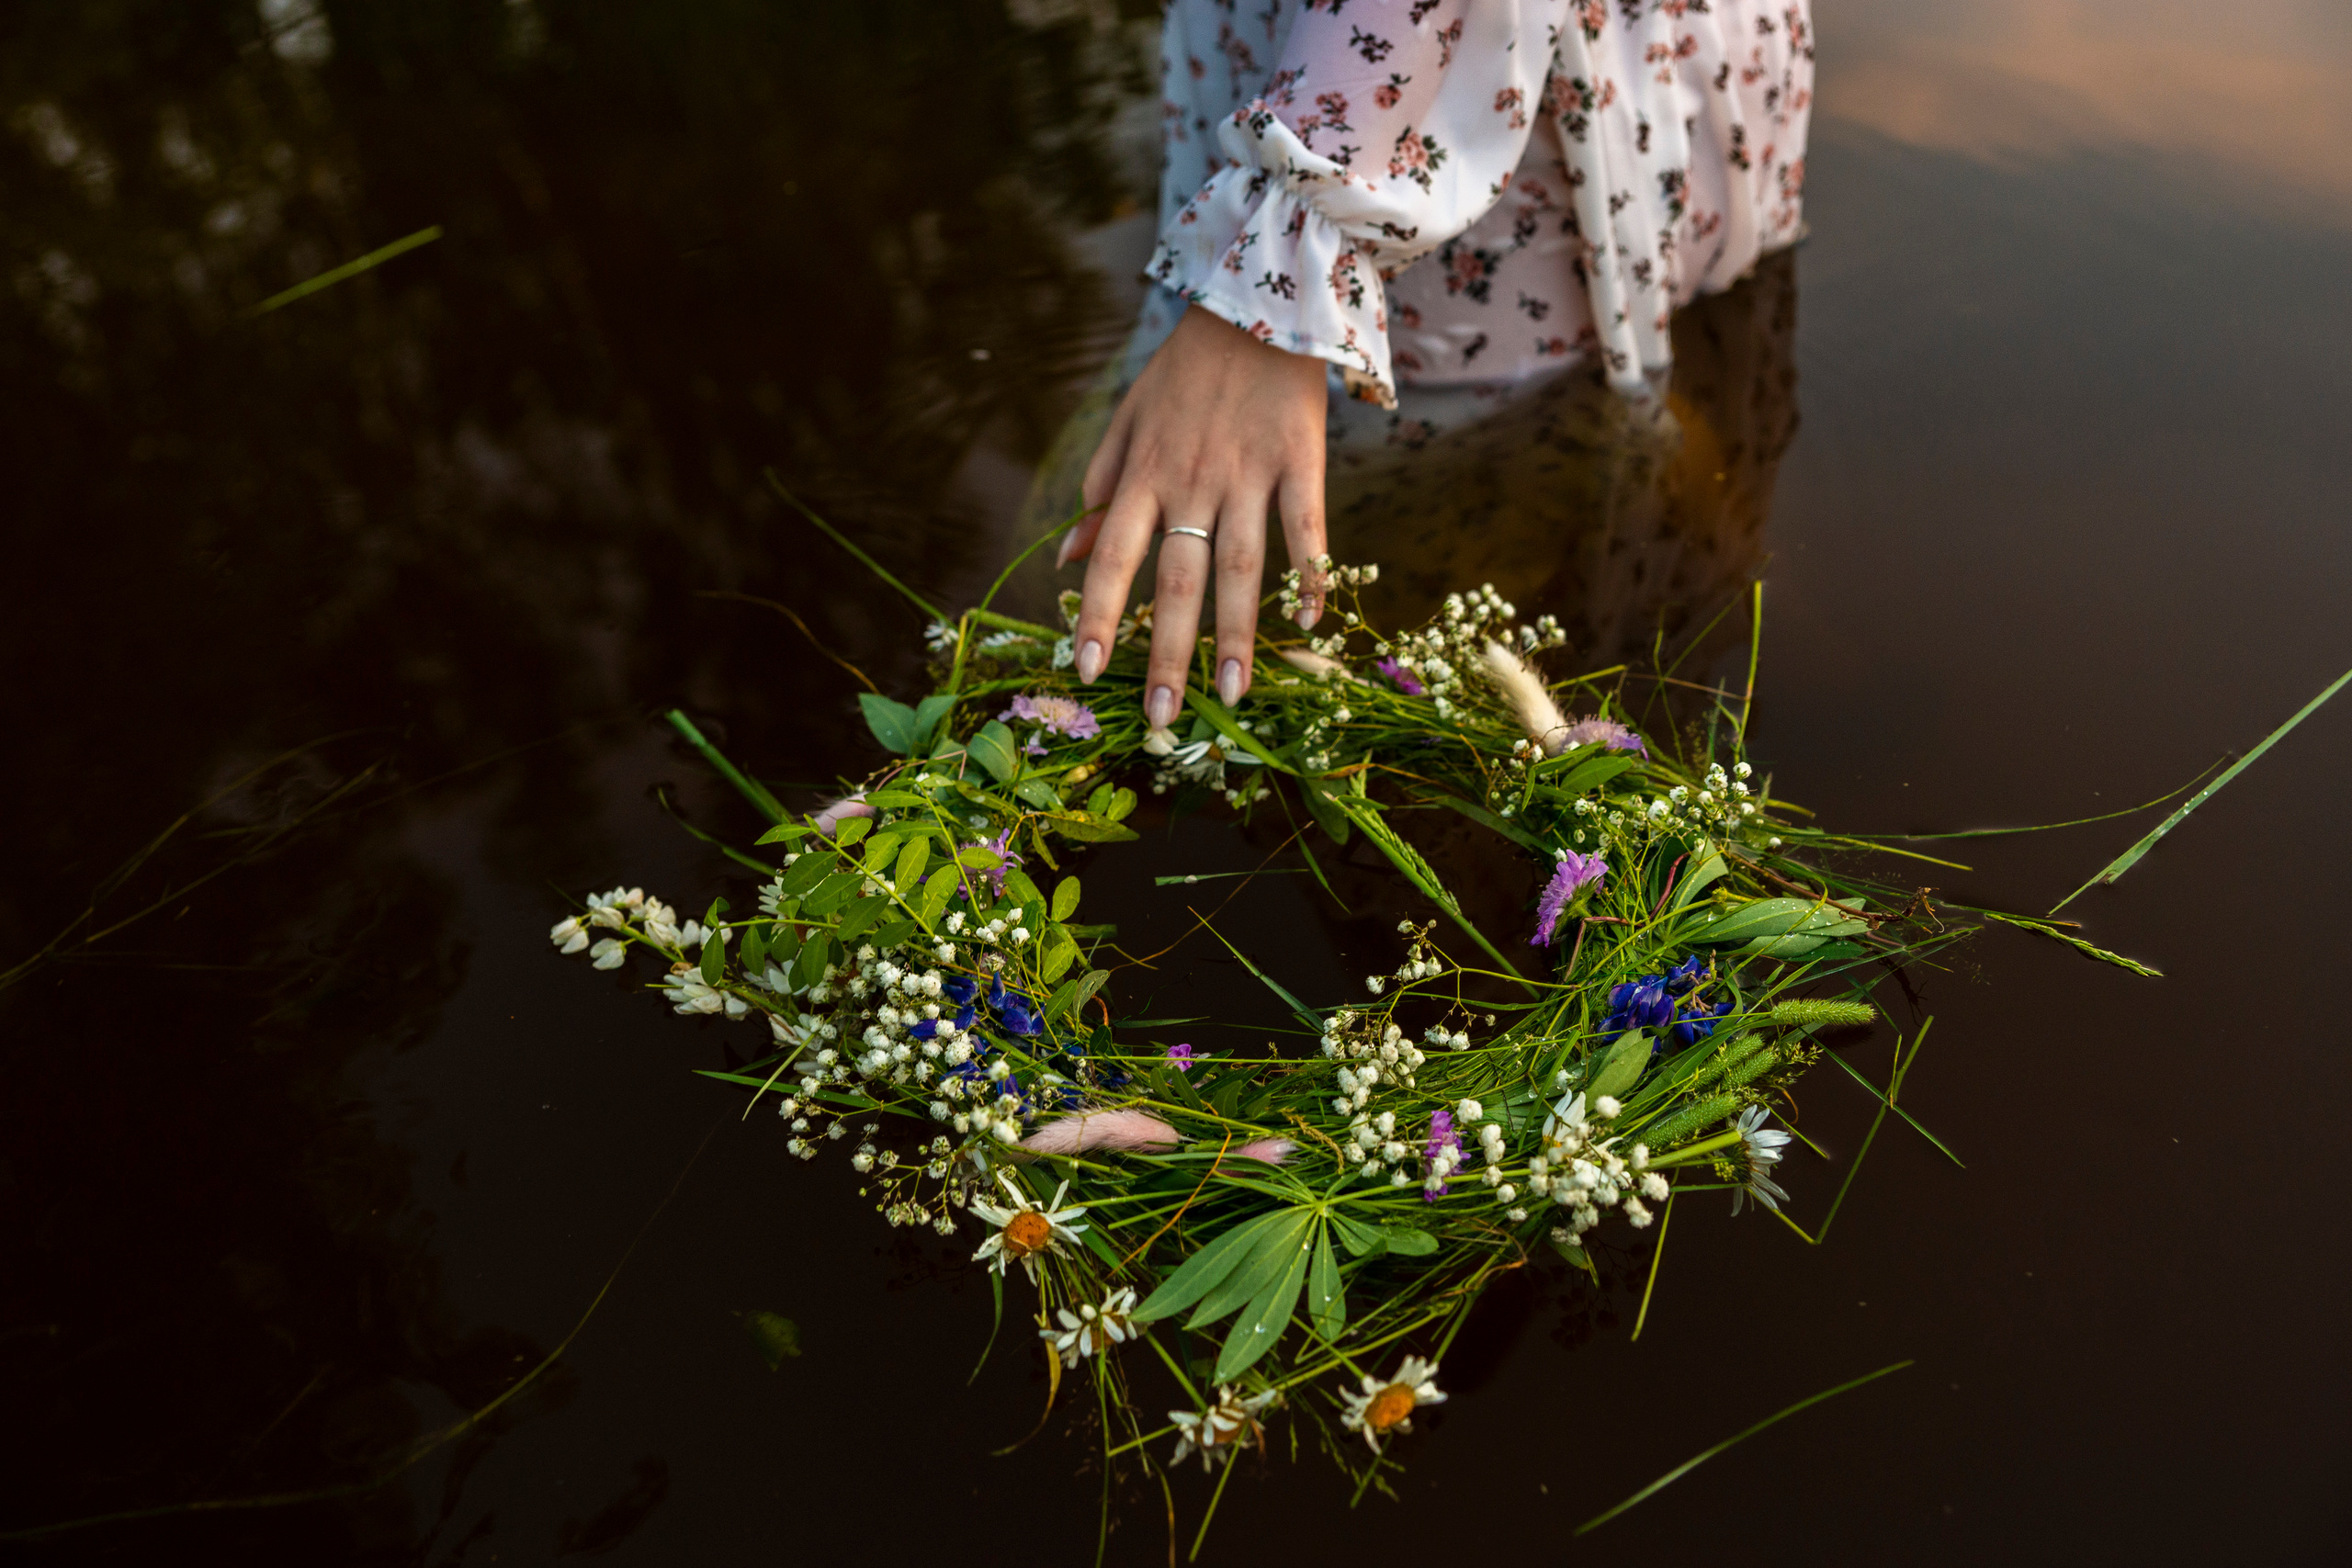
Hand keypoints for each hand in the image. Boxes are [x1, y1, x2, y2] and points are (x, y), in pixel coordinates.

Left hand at [1059, 305, 1327, 727]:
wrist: (1256, 306)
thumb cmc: (1185, 372)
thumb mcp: (1126, 421)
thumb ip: (1099, 488)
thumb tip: (1065, 556)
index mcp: (1144, 475)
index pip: (1112, 557)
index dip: (1097, 615)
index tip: (1087, 670)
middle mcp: (1192, 481)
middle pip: (1177, 579)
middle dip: (1168, 652)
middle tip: (1164, 715)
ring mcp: (1250, 473)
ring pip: (1242, 567)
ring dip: (1239, 636)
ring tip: (1236, 695)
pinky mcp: (1301, 460)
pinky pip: (1307, 526)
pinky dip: (1311, 573)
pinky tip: (1310, 621)